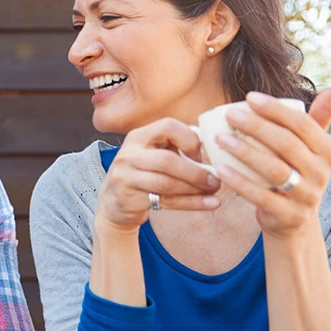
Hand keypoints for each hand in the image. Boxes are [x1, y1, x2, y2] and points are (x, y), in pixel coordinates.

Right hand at [96, 118, 221, 231]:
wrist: (113, 203)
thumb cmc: (142, 175)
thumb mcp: (152, 155)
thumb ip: (176, 148)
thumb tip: (216, 149)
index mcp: (138, 137)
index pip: (167, 127)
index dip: (189, 139)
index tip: (201, 154)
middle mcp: (129, 154)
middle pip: (167, 160)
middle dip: (196, 171)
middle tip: (216, 179)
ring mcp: (125, 177)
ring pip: (166, 183)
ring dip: (195, 188)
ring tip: (215, 191)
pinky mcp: (128, 198)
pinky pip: (165, 201)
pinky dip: (191, 203)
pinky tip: (210, 203)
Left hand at [215, 88, 330, 238]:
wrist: (293, 221)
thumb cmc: (295, 174)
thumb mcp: (309, 150)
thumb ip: (316, 121)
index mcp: (328, 151)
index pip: (303, 124)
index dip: (276, 110)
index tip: (249, 97)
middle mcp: (321, 173)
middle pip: (287, 144)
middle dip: (257, 127)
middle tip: (230, 115)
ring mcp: (306, 196)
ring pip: (274, 169)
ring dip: (245, 152)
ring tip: (220, 139)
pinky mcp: (288, 215)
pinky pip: (260, 196)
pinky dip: (239, 181)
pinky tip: (220, 168)